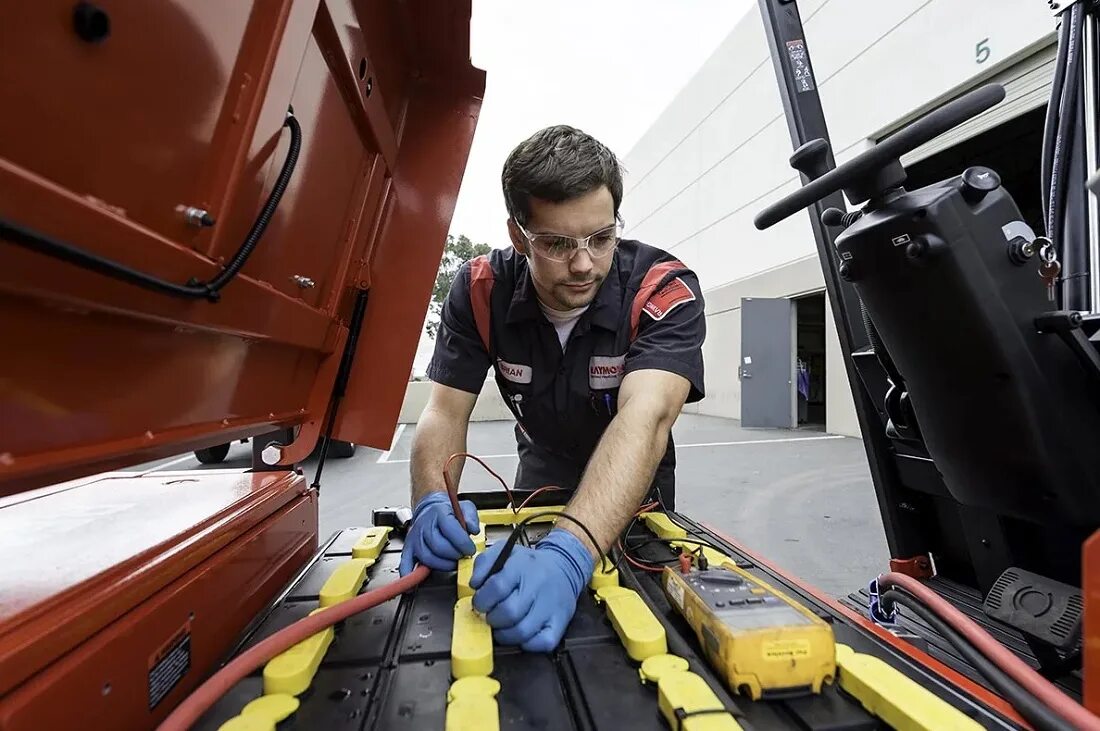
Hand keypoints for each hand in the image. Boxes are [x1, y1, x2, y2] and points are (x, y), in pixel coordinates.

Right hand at [398, 492, 479, 574]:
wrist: (430, 510)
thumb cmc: (448, 512)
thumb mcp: (465, 508)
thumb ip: (471, 517)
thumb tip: (472, 529)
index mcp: (439, 513)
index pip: (451, 530)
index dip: (463, 543)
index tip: (470, 549)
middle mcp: (424, 525)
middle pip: (438, 546)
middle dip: (454, 555)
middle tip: (462, 556)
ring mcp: (415, 538)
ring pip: (427, 557)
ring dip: (442, 565)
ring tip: (452, 563)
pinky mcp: (408, 548)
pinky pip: (406, 563)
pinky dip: (410, 574)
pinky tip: (415, 583)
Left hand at [469, 528, 594, 651]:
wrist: (565, 567)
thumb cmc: (529, 564)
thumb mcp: (504, 552)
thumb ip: (484, 564)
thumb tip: (474, 585)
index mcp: (522, 566)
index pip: (497, 587)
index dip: (482, 600)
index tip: (479, 603)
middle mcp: (538, 586)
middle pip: (509, 612)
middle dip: (492, 618)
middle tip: (491, 615)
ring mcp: (551, 606)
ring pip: (522, 632)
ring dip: (505, 634)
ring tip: (503, 626)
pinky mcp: (560, 622)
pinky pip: (543, 643)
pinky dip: (528, 644)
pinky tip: (522, 634)